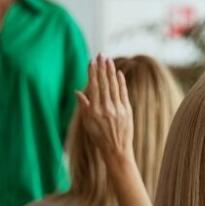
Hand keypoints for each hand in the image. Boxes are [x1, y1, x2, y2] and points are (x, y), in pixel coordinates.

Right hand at [77, 55, 151, 205]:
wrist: (116, 151)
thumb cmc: (99, 138)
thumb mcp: (88, 123)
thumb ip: (84, 106)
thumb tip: (77, 91)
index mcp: (94, 111)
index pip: (94, 87)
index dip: (92, 73)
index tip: (91, 61)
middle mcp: (106, 108)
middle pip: (104, 83)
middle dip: (102, 68)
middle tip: (101, 55)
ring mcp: (118, 109)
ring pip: (114, 86)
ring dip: (111, 71)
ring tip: (108, 60)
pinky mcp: (127, 111)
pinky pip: (123, 93)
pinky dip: (121, 82)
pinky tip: (118, 73)